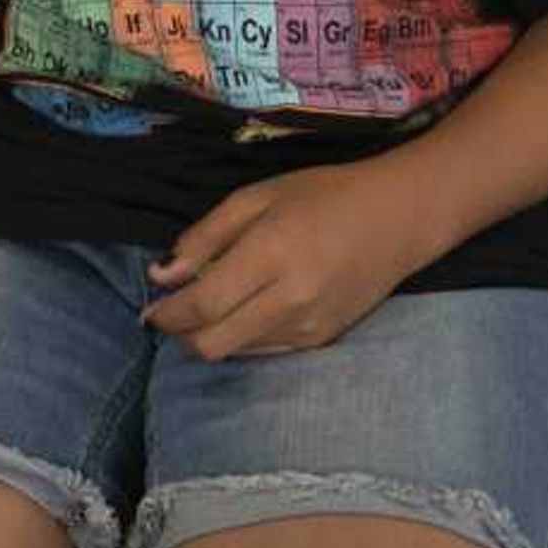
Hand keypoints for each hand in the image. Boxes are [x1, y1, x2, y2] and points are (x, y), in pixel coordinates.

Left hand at [140, 166, 434, 362]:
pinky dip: (241, 337)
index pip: (202, 304)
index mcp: (271, 254)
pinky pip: (263, 351)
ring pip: (235, 352)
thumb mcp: (258, 197)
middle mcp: (290, 298)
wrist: (398, 218)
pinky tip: (243, 310)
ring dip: (208, 336)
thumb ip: (206, 236)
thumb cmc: (324, 196)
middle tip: (170, 311)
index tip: (149, 307)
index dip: (167, 312)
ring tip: (207, 306)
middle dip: (180, 333)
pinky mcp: (321, 340)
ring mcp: (308, 326)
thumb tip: (164, 275)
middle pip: (212, 343)